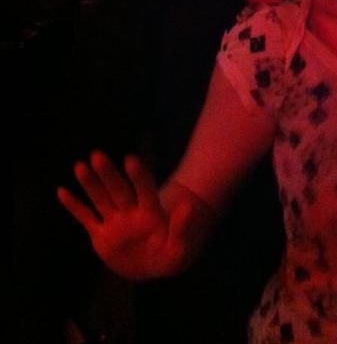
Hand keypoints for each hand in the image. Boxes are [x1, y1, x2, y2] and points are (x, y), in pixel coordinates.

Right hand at [57, 151, 195, 279]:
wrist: (153, 266)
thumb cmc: (170, 254)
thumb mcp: (179, 249)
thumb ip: (181, 227)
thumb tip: (189, 206)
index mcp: (150, 213)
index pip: (144, 190)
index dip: (139, 176)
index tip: (131, 159)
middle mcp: (130, 212)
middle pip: (118, 190)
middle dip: (108, 174)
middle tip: (97, 155)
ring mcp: (114, 223)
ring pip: (100, 200)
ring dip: (90, 184)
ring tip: (79, 166)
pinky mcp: (101, 236)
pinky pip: (85, 218)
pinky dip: (74, 206)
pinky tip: (62, 191)